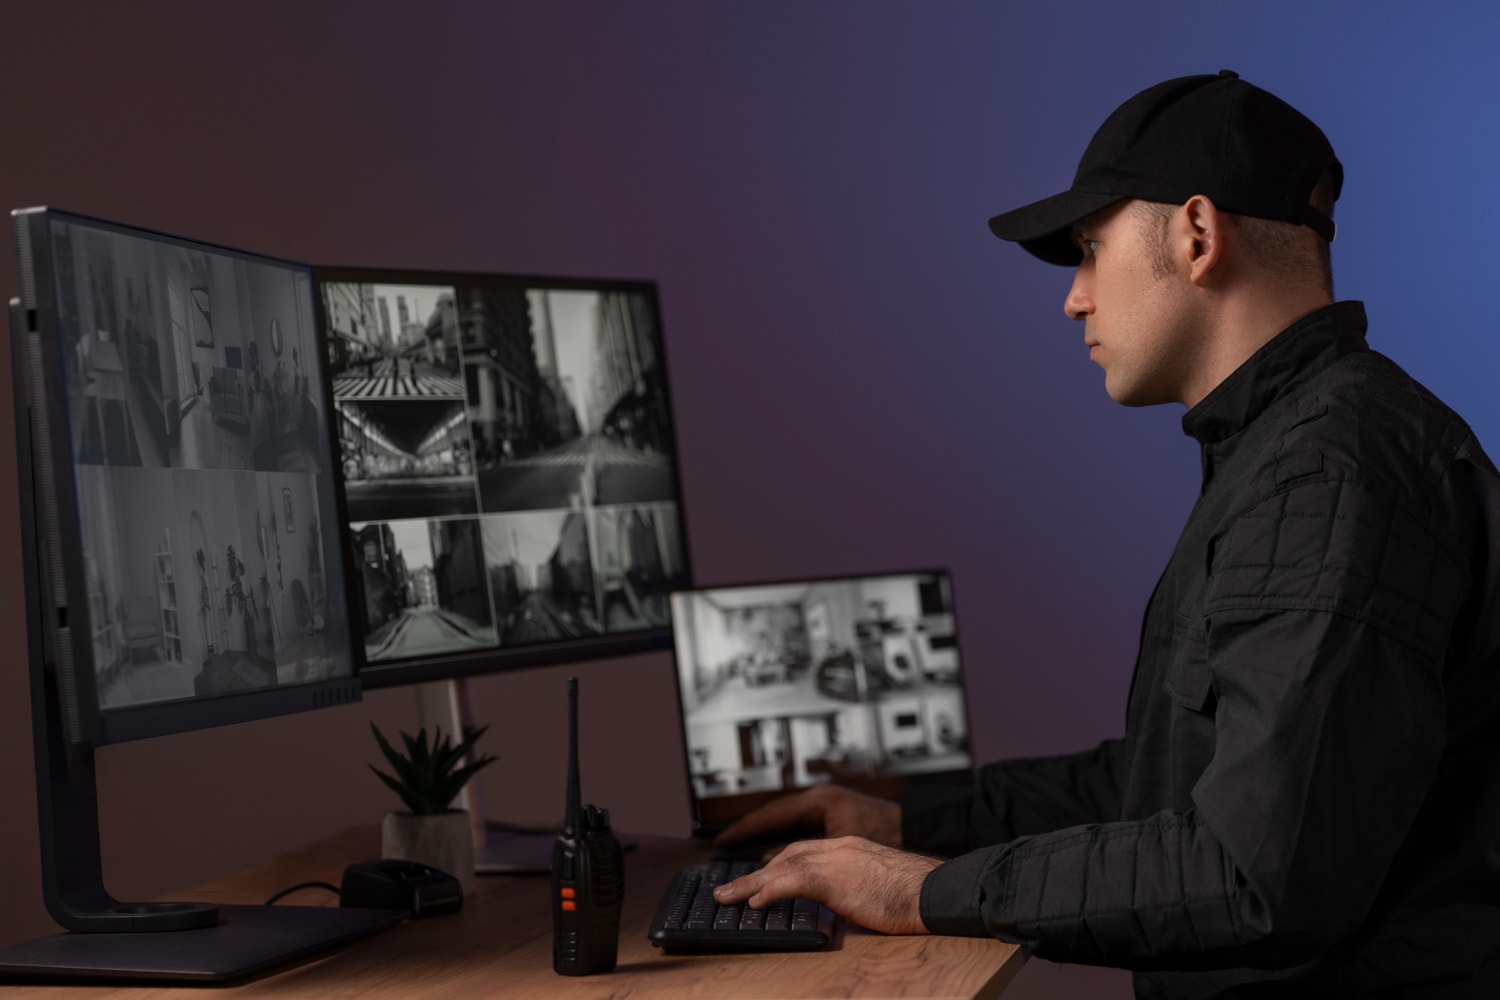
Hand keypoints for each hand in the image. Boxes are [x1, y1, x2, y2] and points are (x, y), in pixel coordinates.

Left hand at [712, 836, 936, 934]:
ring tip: (726, 898)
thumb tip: (843, 902)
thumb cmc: (916, 893)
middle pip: (786, 855)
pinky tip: (755, 901)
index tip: (759, 877)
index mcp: (849, 846)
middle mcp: (839, 847)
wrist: (935, 889)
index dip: (777, 863)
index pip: (803, 850)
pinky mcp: (837, 880)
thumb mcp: (879, 883)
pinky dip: (771, 890)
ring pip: (782, 867)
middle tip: (730, 889)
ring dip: (750, 883)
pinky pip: (794, 882)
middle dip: (756, 872)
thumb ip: (856, 885)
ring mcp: (837, 861)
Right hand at [713, 784, 901, 848]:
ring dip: (764, 835)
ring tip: (739, 848)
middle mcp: (820, 799)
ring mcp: (827, 807)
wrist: (919, 827)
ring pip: (786, 821)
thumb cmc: (887, 833)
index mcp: (818, 801)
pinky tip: (774, 853)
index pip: (771, 814)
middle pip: (774, 815)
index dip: (745, 829)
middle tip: (722, 843)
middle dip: (748, 830)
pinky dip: (783, 838)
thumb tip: (771, 862)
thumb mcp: (840, 847)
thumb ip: (804, 856)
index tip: (722, 839)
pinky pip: (799, 826)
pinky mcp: (835, 817)